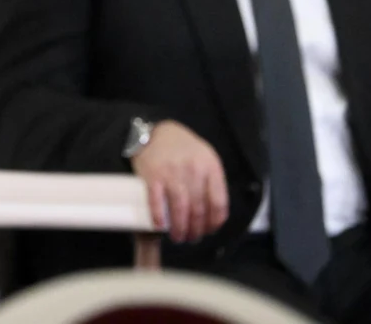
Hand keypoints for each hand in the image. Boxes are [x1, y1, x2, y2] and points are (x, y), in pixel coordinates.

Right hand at [131, 120, 229, 242]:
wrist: (158, 132)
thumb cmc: (184, 150)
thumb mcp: (206, 159)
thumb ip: (212, 183)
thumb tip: (213, 216)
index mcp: (211, 167)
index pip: (218, 203)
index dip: (214, 223)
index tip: (208, 231)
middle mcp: (194, 170)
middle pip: (199, 210)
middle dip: (196, 230)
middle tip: (191, 238)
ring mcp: (172, 172)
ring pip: (181, 209)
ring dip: (180, 229)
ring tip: (178, 237)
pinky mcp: (152, 175)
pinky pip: (156, 202)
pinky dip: (159, 218)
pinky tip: (161, 227)